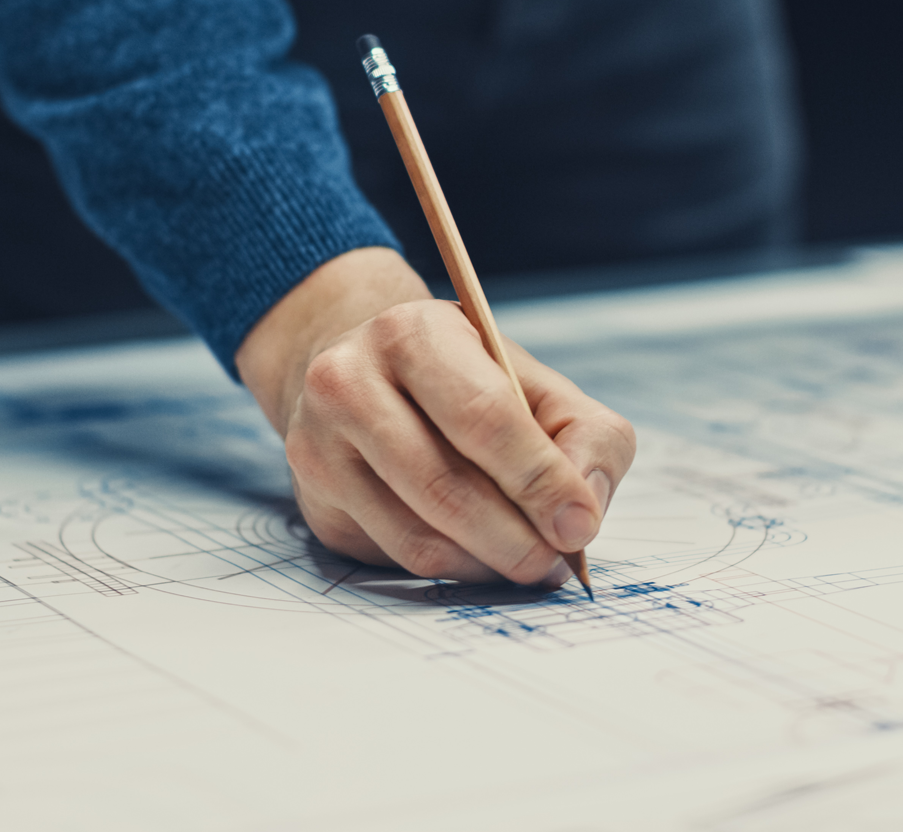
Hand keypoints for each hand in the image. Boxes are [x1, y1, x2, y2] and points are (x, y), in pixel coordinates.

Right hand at [235, 248, 634, 585]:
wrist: (367, 378)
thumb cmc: (464, 382)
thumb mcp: (532, 382)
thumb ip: (586, 434)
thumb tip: (580, 513)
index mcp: (412, 334)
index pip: (483, 415)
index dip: (539, 479)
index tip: (580, 526)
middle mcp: (348, 381)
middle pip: (444, 485)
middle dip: (516, 538)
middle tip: (556, 561)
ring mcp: (319, 445)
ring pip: (417, 537)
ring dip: (487, 564)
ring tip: (526, 559)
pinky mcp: (316, 501)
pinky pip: (395, 558)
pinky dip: (452, 569)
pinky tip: (478, 553)